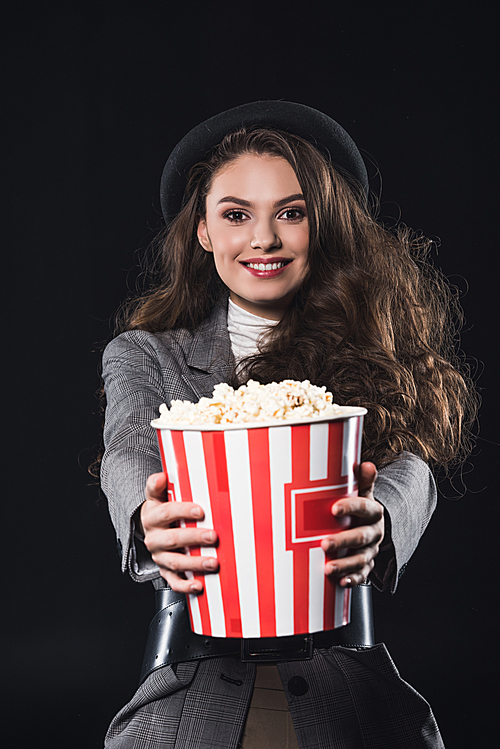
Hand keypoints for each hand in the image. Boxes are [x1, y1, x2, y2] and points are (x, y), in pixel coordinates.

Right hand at [140, 472, 218, 593]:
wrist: (149, 530)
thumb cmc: (159, 510)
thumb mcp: (156, 496)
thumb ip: (157, 485)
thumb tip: (161, 476)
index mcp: (152, 517)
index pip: (166, 513)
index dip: (183, 511)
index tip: (200, 511)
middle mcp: (154, 539)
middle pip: (172, 539)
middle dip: (194, 538)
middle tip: (213, 536)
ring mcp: (159, 557)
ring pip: (175, 562)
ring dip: (195, 564)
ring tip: (213, 562)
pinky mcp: (165, 571)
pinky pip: (173, 581)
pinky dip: (186, 586)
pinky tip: (199, 585)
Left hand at [321, 462, 383, 586]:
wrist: (373, 529)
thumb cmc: (360, 509)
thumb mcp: (363, 493)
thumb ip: (362, 481)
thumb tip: (365, 464)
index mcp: (374, 512)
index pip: (364, 508)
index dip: (350, 507)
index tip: (334, 508)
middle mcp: (374, 533)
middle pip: (360, 537)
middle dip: (342, 541)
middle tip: (324, 544)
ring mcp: (371, 551)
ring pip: (360, 560)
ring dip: (345, 565)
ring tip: (328, 568)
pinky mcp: (366, 566)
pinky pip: (362, 576)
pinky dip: (353, 580)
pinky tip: (342, 582)